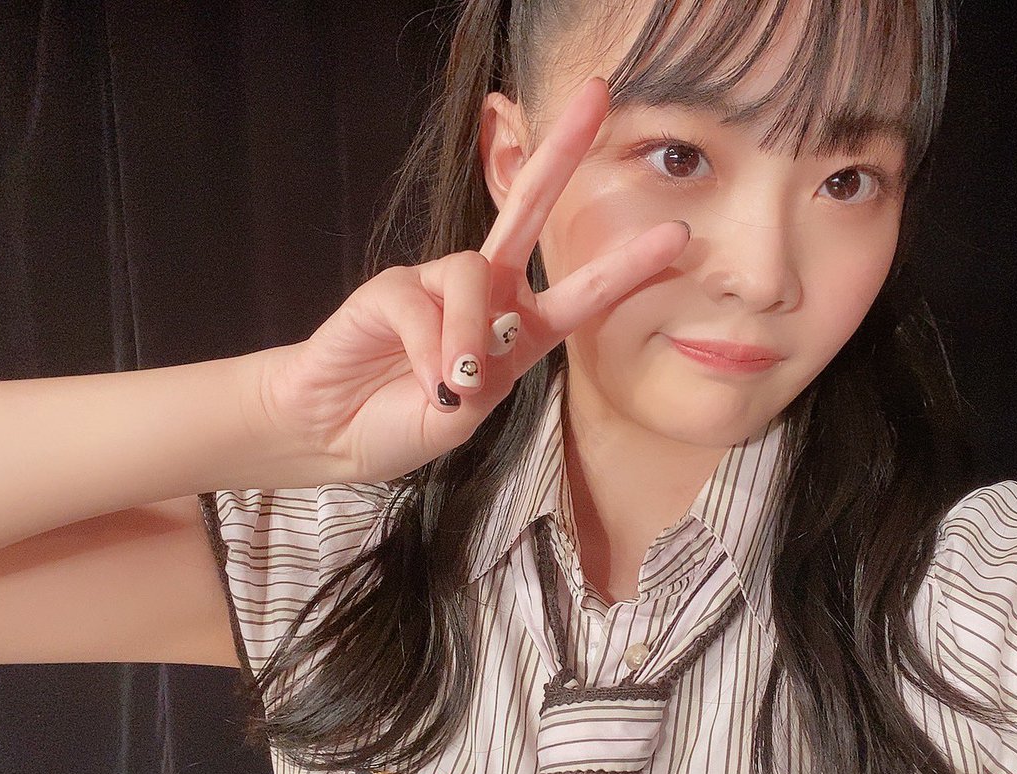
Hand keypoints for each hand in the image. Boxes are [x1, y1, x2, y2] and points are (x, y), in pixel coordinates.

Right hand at [257, 77, 689, 483]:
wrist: (339, 435)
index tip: (677, 237)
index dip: (626, 265)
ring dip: (466, 335)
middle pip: (526, 209)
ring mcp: (435, 283)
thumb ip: (483, 376)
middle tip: (598, 94)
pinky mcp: (390, 287)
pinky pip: (418, 302)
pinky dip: (427, 346)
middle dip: (562, 153)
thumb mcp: (466, 414)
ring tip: (454, 386)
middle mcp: (485, 293)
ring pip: (471, 274)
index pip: (580, 290)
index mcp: (519, 328)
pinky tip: (425, 379)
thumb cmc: (408, 421)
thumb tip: (478, 342)